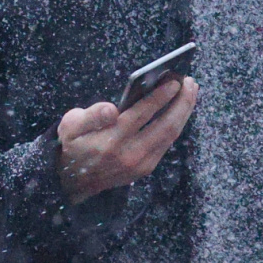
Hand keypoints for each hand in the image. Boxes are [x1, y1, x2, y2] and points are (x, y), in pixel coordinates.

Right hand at [56, 75, 197, 204]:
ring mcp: (141, 164)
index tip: (175, 81)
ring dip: (184, 111)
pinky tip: (181, 108)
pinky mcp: (146, 168)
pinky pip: (167, 142)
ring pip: (171, 135)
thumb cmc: (74, 144)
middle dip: (182, 102)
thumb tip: (111, 109)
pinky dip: (178, 123)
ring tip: (191, 91)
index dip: (161, 96)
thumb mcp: (70, 126)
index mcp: (110, 140)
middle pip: (165, 125)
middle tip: (190, 82)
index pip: (142, 114)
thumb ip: (91, 115)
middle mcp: (130, 154)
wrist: (73, 182)